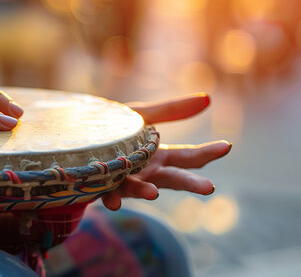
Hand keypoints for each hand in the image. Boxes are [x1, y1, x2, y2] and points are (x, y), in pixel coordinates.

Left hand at [100, 94, 231, 210]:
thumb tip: (208, 98)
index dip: (208, 152)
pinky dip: (112, 198)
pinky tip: (114, 202)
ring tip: (153, 194)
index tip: (226, 146)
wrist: (73, 137)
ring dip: (145, 192)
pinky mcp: (101, 184)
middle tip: (209, 187)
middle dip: (189, 183)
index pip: (189, 157)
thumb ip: (172, 111)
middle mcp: (146, 172)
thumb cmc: (112, 126)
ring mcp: (124, 180)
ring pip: (138, 189)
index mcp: (159, 156)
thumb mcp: (142, 116)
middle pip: (171, 179)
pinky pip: (107, 194)